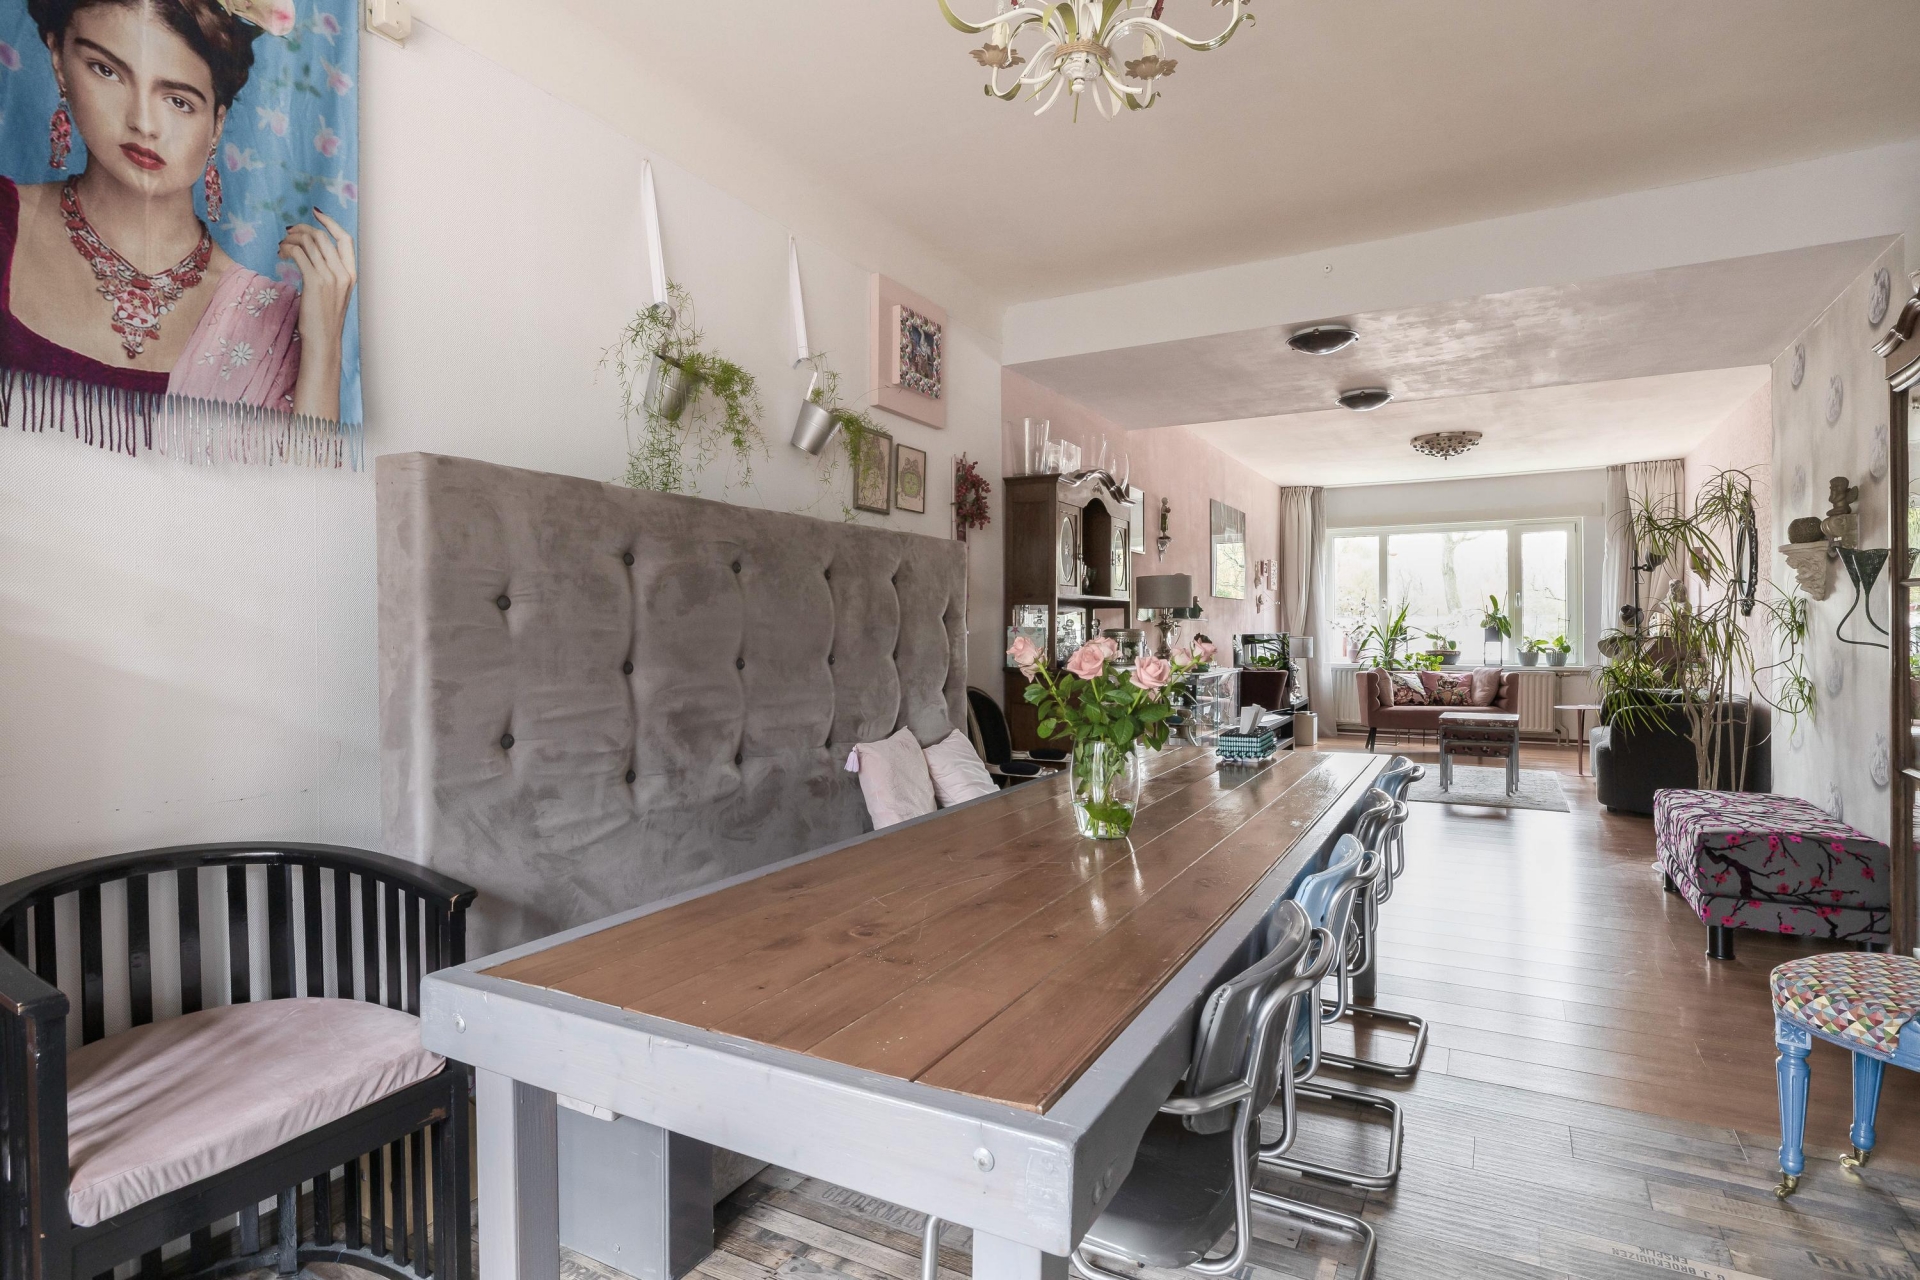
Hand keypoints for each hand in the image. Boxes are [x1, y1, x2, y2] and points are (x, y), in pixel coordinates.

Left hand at [280, 209, 354, 419]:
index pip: (345, 239)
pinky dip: (287, 249)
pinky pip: (298, 254)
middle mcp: (343, 273)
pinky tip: (281, 254)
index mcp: (351, 274)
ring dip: (291, 239)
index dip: (330, 222)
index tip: (315, 213)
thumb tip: (312, 252)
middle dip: (302, 229)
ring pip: (309, 243)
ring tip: (281, 246)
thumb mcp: (334, 293)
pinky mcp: (314, 282)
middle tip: (287, 233)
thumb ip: (329, 272)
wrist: (323, 341)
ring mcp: (330, 277)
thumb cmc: (325, 320)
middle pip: (322, 237)